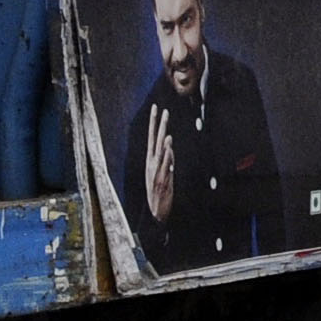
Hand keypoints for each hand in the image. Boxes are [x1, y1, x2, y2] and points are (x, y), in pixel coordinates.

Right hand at [142, 107, 175, 223]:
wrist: (155, 212)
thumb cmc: (159, 191)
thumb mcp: (163, 172)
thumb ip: (167, 159)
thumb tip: (170, 146)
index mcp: (151, 160)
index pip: (151, 137)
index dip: (153, 122)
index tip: (155, 108)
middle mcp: (151, 163)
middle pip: (155, 140)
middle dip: (159, 125)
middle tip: (162, 110)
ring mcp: (155, 171)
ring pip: (160, 152)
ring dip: (163, 140)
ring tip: (166, 128)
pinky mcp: (161, 179)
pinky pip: (164, 165)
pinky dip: (166, 155)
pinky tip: (168, 146)